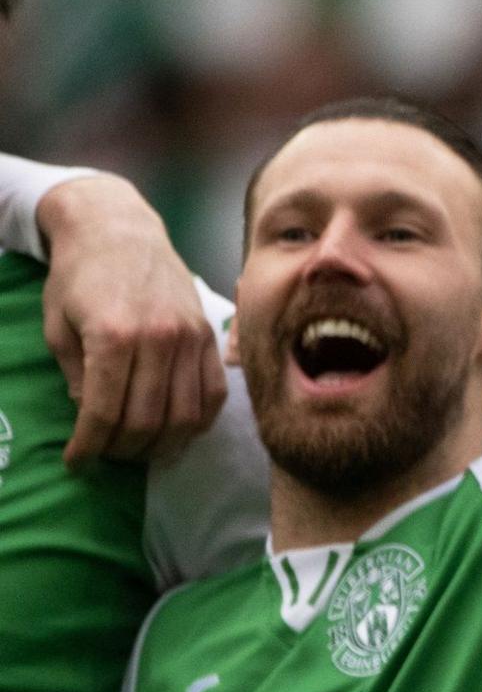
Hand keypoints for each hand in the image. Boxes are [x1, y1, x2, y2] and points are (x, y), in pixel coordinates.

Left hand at [39, 175, 225, 467]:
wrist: (118, 230)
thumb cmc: (78, 277)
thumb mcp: (58, 327)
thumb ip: (77, 376)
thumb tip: (94, 417)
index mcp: (114, 336)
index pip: (104, 412)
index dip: (88, 446)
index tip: (75, 461)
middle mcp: (159, 339)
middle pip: (147, 421)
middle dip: (121, 449)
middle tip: (104, 454)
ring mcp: (191, 337)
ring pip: (185, 415)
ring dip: (160, 444)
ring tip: (138, 448)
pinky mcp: (210, 335)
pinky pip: (214, 394)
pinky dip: (197, 421)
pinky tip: (175, 428)